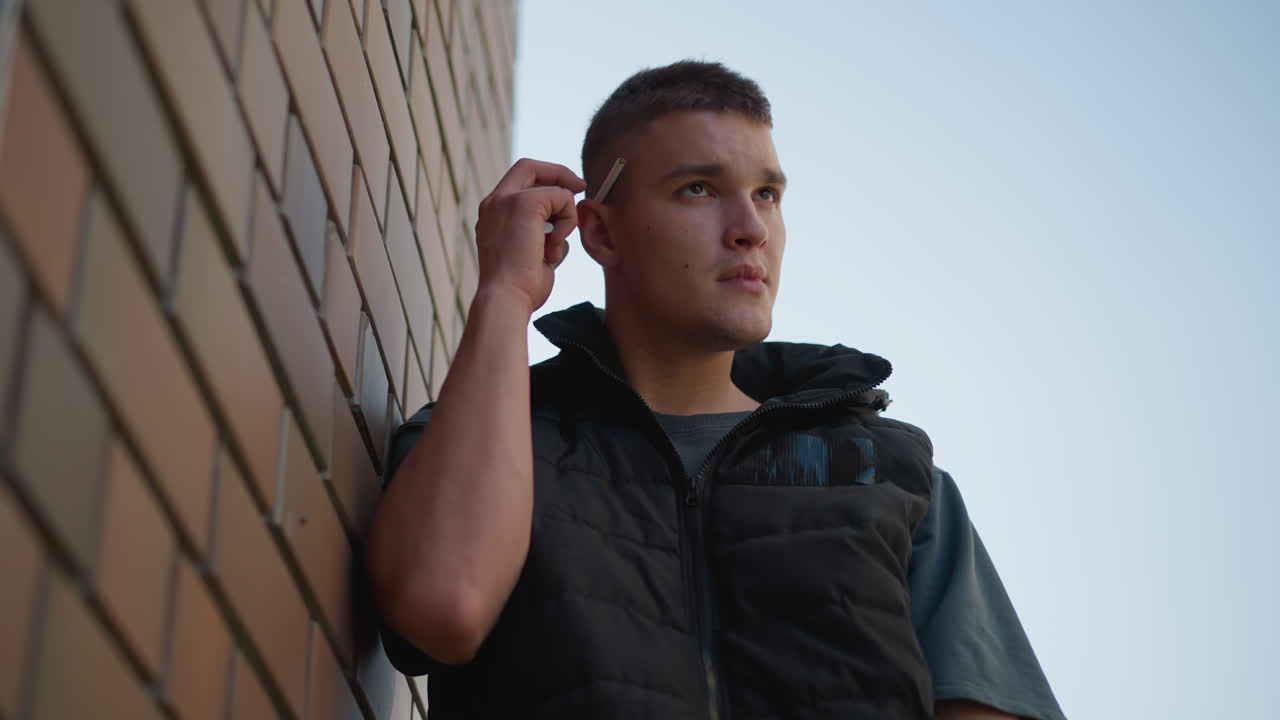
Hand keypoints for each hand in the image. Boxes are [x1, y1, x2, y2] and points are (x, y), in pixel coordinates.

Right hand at [473, 158, 586, 313]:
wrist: (505, 299)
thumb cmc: (519, 288)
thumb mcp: (529, 255)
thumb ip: (540, 236)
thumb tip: (560, 229)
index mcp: (492, 215)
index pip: (518, 182)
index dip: (544, 180)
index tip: (568, 191)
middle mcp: (494, 203)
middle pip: (529, 167)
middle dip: (558, 174)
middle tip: (581, 187)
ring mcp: (507, 200)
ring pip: (554, 188)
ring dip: (566, 218)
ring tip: (552, 249)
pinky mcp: (525, 203)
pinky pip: (563, 199)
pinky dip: (568, 224)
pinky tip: (552, 249)